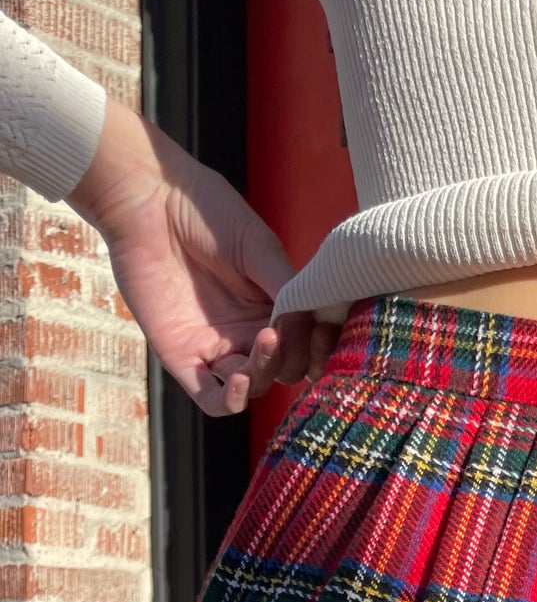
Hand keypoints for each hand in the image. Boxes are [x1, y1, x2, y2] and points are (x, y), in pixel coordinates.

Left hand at [70, 99, 340, 416]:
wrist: (148, 200)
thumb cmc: (205, 212)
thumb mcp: (260, 247)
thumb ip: (289, 288)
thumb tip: (314, 324)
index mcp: (272, 307)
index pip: (305, 345)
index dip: (318, 348)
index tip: (322, 333)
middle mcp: (247, 332)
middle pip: (283, 370)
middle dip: (293, 358)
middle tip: (287, 329)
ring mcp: (216, 347)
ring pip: (254, 386)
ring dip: (267, 374)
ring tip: (266, 341)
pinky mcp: (182, 356)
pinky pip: (212, 399)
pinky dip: (232, 401)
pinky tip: (241, 379)